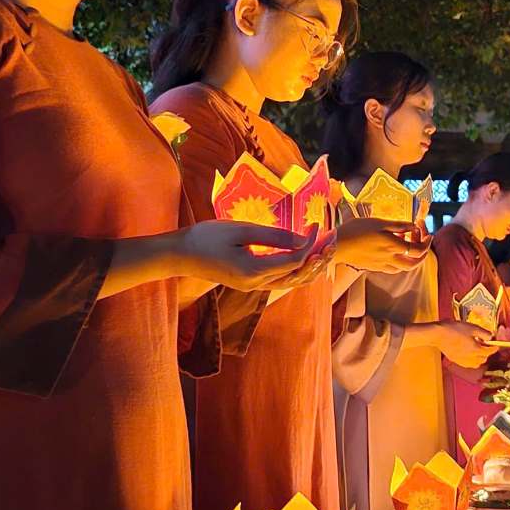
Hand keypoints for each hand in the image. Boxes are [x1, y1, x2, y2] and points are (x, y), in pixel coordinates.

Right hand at [177, 220, 329, 290]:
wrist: (179, 255)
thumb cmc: (206, 237)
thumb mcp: (241, 230)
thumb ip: (273, 235)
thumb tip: (302, 238)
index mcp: (255, 271)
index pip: (295, 259)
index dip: (311, 242)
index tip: (317, 223)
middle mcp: (257, 284)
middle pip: (298, 275)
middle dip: (318, 257)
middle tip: (330, 238)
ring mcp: (252, 287)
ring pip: (291, 281)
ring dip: (309, 266)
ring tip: (323, 249)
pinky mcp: (249, 283)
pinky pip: (280, 280)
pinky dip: (295, 270)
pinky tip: (302, 258)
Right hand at [335, 218, 429, 272]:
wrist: (337, 245)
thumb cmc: (356, 230)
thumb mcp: (379, 222)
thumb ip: (398, 225)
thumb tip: (413, 226)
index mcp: (393, 246)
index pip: (418, 249)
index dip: (426, 241)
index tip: (426, 231)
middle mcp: (390, 259)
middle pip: (414, 263)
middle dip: (422, 253)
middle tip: (422, 240)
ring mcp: (382, 265)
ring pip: (404, 267)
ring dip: (411, 258)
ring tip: (407, 243)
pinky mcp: (375, 267)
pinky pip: (393, 268)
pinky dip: (399, 261)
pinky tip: (393, 250)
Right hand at [412, 321, 493, 366]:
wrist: (438, 334)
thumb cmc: (454, 329)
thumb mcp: (472, 327)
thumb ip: (484, 333)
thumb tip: (491, 337)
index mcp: (475, 350)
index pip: (489, 352)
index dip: (494, 348)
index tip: (496, 345)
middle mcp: (469, 358)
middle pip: (483, 359)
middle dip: (486, 353)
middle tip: (485, 344)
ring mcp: (462, 361)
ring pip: (476, 364)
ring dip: (479, 358)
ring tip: (477, 349)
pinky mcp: (455, 360)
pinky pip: (467, 364)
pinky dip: (472, 360)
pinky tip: (469, 353)